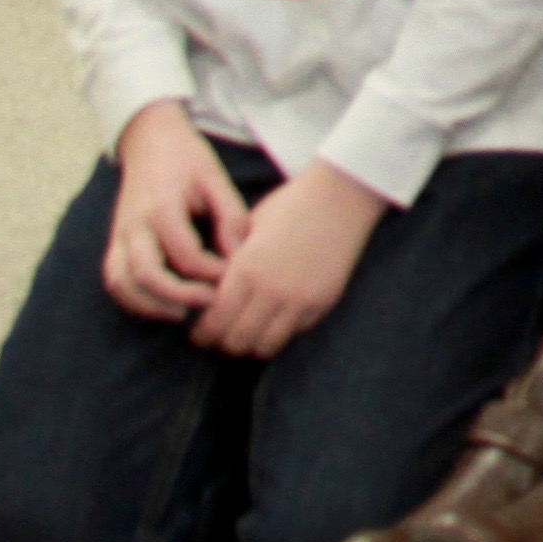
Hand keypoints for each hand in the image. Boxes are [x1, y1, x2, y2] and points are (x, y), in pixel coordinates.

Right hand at [103, 102, 243, 321]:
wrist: (149, 141)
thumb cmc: (187, 160)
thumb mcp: (216, 178)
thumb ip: (230, 216)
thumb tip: (239, 256)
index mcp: (162, 207)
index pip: (185, 254)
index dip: (211, 272)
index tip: (233, 277)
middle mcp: (134, 225)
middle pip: (146, 274)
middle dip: (178, 296)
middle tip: (210, 304)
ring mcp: (118, 235)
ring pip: (121, 283)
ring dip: (150, 305)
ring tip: (183, 313)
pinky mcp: (113, 242)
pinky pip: (114, 279)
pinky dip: (133, 299)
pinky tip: (162, 304)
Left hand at [195, 163, 386, 357]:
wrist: (342, 195)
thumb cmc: (289, 205)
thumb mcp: (247, 229)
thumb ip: (227, 265)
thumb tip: (206, 294)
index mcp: (246, 270)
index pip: (214, 323)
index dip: (202, 334)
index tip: (200, 331)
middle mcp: (271, 291)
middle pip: (236, 342)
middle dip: (224, 341)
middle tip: (222, 333)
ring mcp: (300, 299)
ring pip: (265, 346)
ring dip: (253, 342)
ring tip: (249, 330)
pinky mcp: (323, 302)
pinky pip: (294, 332)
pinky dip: (281, 330)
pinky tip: (277, 315)